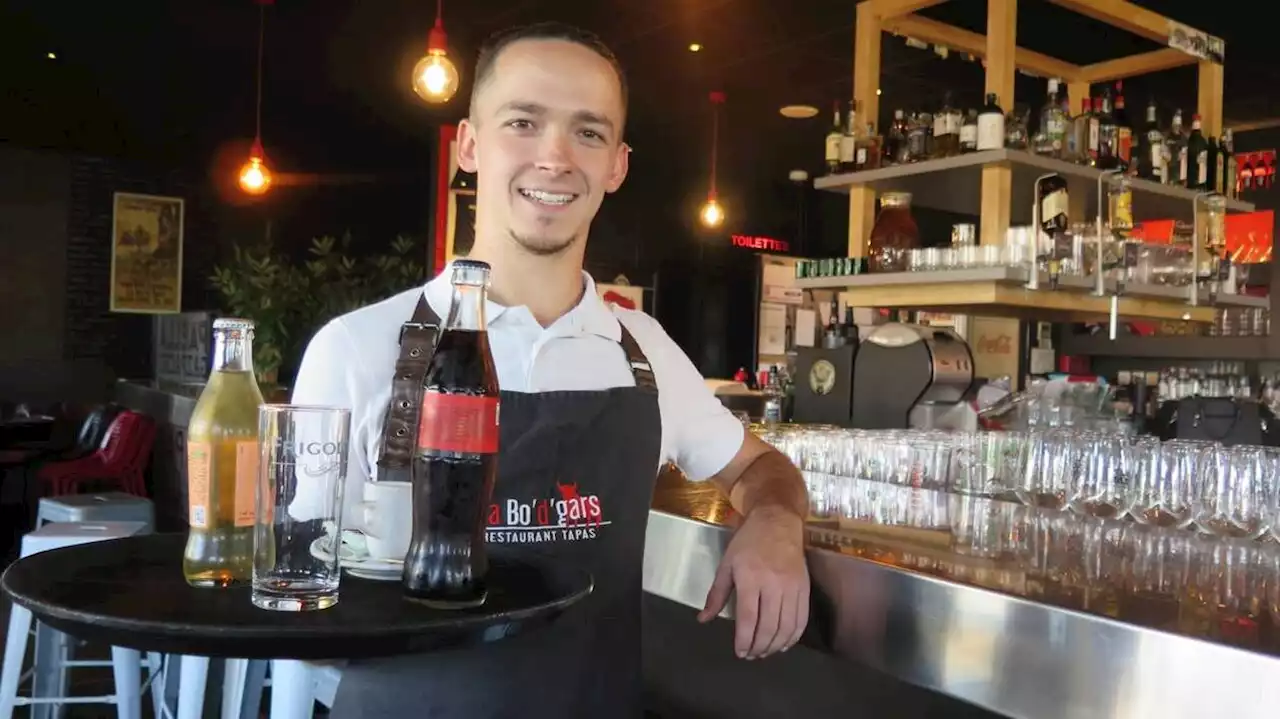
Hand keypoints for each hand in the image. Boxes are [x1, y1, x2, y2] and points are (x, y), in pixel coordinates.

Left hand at [697, 505, 809, 659]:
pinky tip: (784, 643)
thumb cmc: (748, 542)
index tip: (740, 652)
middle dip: (759, 647)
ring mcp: (792, 587)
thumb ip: (716, 595)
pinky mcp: (805, 588)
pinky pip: (801, 619)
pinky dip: (793, 636)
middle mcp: (774, 585)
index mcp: (751, 578)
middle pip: (769, 627)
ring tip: (765, 652)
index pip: (749, 619)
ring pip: (787, 627)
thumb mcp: (727, 565)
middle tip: (751, 655)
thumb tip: (703, 619)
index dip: (744, 640)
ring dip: (775, 645)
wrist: (777, 521)